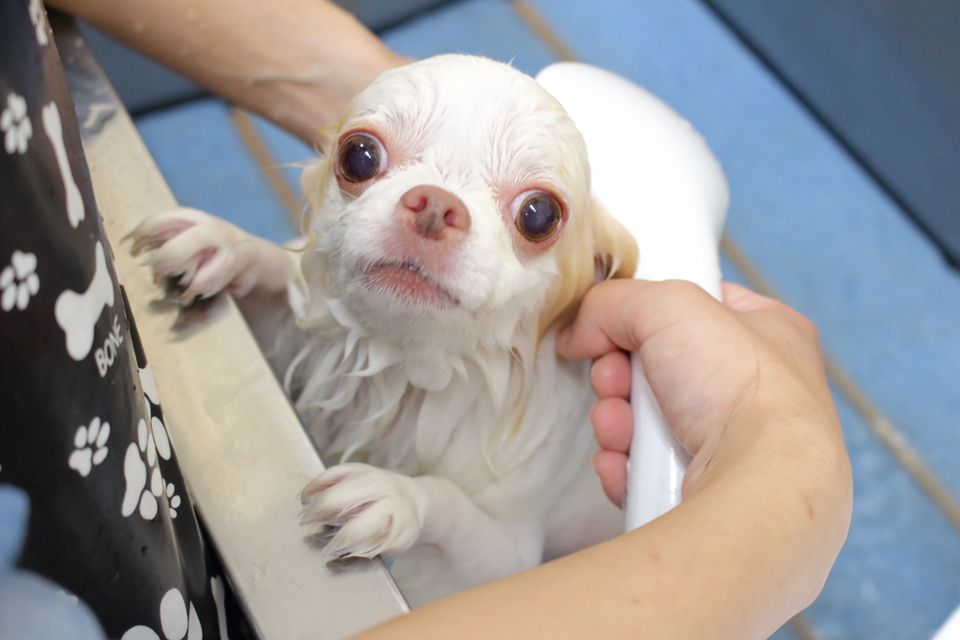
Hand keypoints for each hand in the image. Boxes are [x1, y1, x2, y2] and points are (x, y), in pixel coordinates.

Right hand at [557, 279, 844, 507]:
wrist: (761, 489)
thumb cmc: (739, 387)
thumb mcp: (667, 306)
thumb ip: (611, 303)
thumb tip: (576, 334)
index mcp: (771, 331)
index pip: (697, 307)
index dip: (649, 314)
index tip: (618, 326)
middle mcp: (760, 389)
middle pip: (659, 368)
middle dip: (620, 376)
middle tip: (613, 380)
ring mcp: (738, 447)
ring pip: (648, 423)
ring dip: (616, 421)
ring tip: (617, 427)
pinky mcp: (713, 492)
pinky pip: (648, 471)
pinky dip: (625, 464)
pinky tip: (622, 463)